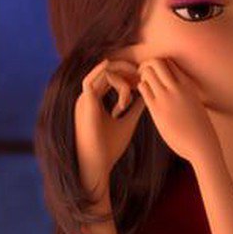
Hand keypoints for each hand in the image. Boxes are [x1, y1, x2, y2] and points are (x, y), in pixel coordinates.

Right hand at [74, 59, 145, 203]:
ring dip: (122, 76)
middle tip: (142, 75)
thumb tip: (148, 94)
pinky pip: (91, 80)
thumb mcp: (128, 122)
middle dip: (126, 69)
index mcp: (95, 101)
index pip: (110, 77)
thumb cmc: (110, 148)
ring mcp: (84, 99)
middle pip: (106, 70)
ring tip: (137, 86)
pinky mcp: (84, 103)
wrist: (97, 165)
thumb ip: (136, 107)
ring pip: (103, 73)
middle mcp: (88, 97)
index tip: (143, 83)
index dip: (127, 75)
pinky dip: (106, 75)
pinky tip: (124, 80)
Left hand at [137, 58, 221, 164]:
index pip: (169, 61)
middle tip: (144, 78)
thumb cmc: (199, 129)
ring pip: (148, 72)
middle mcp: (178, 87)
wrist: (202, 145)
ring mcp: (167, 97)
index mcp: (188, 84)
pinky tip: (143, 97)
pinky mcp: (157, 109)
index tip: (154, 76)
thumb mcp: (194, 104)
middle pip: (157, 61)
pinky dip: (139, 88)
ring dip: (141, 77)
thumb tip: (177, 93)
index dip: (158, 65)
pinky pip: (143, 88)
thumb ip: (185, 95)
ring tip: (142, 88)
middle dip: (146, 66)